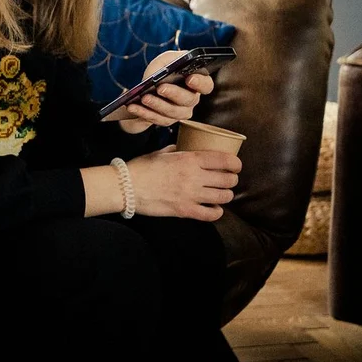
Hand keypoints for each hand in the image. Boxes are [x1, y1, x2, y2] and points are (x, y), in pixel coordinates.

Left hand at [120, 51, 215, 132]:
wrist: (145, 88)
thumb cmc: (160, 70)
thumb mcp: (165, 60)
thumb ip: (170, 61)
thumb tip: (167, 70)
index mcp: (196, 82)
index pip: (206, 85)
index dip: (200, 83)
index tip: (189, 78)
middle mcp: (192, 99)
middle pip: (188, 100)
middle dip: (174, 94)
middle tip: (160, 88)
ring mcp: (180, 112)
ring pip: (173, 113)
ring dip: (157, 105)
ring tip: (143, 98)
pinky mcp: (166, 120)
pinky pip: (157, 119)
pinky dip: (144, 113)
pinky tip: (133, 106)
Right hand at [126, 145, 241, 220]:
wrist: (125, 187)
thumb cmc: (141, 168)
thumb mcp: (161, 152)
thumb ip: (177, 150)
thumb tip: (185, 147)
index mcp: (189, 159)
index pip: (225, 160)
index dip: (236, 163)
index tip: (235, 166)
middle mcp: (194, 176)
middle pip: (229, 179)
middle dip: (232, 179)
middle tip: (227, 180)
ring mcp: (191, 195)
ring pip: (224, 196)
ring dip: (226, 195)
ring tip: (221, 194)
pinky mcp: (185, 210)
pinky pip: (211, 214)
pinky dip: (217, 212)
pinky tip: (214, 208)